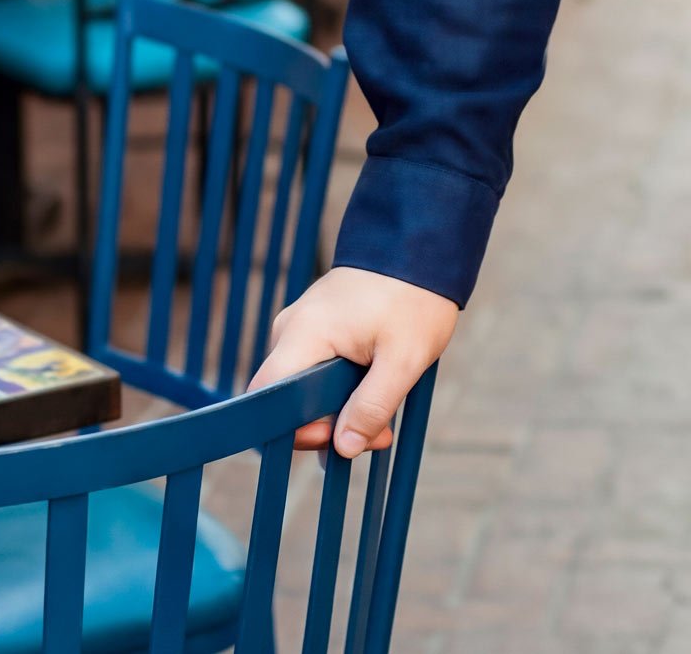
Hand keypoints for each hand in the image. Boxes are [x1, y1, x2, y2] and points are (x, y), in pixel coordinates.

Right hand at [250, 266, 458, 456]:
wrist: (422, 241)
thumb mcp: (404, 358)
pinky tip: (376, 395)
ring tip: (384, 421)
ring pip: (306, 387)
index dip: (296, 431)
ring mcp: (304, 326)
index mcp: (303, 334)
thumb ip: (372, 406)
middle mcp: (292, 329)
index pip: (268, 400)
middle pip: (288, 399)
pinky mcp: (320, 325)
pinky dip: (343, 388)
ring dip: (341, 410)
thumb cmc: (415, 296)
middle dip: (329, 426)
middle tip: (377, 436)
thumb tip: (342, 449)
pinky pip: (317, 368)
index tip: (338, 438)